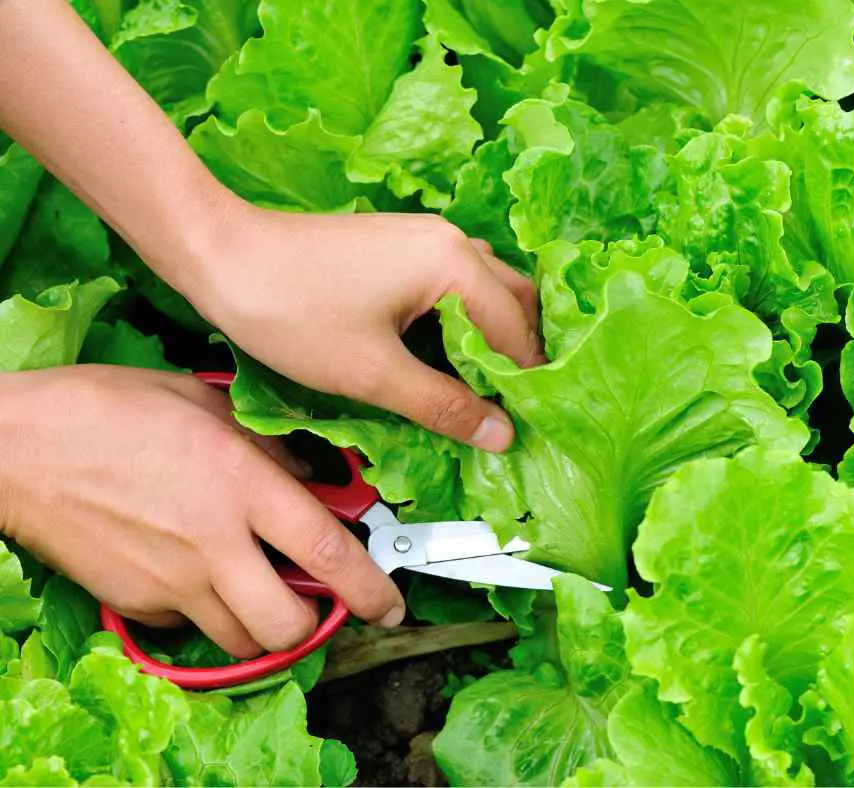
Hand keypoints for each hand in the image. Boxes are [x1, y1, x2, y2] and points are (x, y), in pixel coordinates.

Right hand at [0, 365, 404, 657]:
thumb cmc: (110, 408)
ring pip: (242, 642)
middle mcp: (214, 543)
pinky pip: (189, 627)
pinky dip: (208, 615)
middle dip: (315, 624)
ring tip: (262, 592)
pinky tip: (200, 578)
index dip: (371, 586)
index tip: (392, 602)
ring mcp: (172, 581)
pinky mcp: (135, 602)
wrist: (19, 447)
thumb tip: (310, 477)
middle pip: (288, 624)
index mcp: (242, 484)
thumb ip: (268, 443)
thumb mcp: (205, 402)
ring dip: (265, 628)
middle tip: (316, 599)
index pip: (327, 552)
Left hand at [187, 207, 544, 452]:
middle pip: (515, 299)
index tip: (525, 427)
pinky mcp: (398, 245)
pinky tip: (446, 354)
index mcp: (454, 264)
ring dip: (493, 334)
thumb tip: (501, 434)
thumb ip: (444, 405)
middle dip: (521, 354)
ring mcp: (423, 237)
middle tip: (513, 406)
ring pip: (486, 288)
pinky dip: (464, 318)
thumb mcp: (374, 372)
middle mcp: (449, 240)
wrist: (221, 255)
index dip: (524, 385)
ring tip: (485, 386)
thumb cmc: (292, 311)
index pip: (514, 332)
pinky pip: (454, 281)